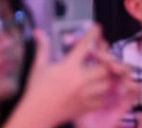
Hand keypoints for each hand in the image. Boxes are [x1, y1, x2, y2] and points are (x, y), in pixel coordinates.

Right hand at [19, 27, 134, 126]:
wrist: (36, 113)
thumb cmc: (36, 89)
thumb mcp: (39, 66)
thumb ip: (43, 47)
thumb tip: (38, 31)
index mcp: (68, 67)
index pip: (84, 46)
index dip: (92, 35)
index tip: (97, 28)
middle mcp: (79, 80)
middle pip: (103, 67)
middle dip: (104, 61)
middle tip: (100, 57)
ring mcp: (84, 94)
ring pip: (105, 84)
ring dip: (104, 78)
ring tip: (98, 74)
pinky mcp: (84, 107)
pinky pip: (100, 100)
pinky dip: (99, 95)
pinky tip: (93, 91)